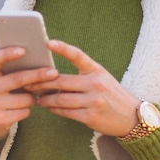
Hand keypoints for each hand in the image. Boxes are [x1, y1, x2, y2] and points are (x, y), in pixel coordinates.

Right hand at [0, 47, 59, 137]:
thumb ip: (8, 70)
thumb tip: (36, 61)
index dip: (7, 54)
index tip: (23, 50)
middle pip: (17, 79)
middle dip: (38, 75)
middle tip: (53, 73)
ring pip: (25, 98)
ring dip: (32, 98)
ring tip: (26, 98)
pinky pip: (25, 112)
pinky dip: (27, 110)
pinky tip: (20, 109)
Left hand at [26, 40, 140, 136]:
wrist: (132, 117)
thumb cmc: (112, 95)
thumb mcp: (102, 79)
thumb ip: (82, 75)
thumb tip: (53, 76)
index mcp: (97, 71)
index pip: (78, 56)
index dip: (62, 48)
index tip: (48, 43)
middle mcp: (96, 84)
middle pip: (61, 81)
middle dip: (41, 82)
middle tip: (27, 82)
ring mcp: (94, 101)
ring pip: (61, 99)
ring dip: (45, 99)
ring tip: (36, 98)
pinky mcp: (91, 116)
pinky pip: (66, 112)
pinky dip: (55, 110)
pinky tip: (49, 107)